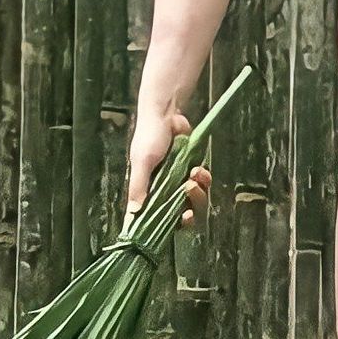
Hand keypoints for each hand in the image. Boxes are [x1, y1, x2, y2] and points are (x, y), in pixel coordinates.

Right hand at [123, 104, 211, 225]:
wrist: (165, 113)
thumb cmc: (148, 136)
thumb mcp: (142, 161)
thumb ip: (138, 187)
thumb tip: (133, 213)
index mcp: (148, 192)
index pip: (156, 218)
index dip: (169, 225)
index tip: (180, 220)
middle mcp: (164, 191)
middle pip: (181, 213)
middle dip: (191, 206)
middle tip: (189, 189)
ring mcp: (179, 182)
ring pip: (195, 200)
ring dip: (199, 190)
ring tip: (195, 173)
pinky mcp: (192, 171)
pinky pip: (203, 183)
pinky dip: (204, 178)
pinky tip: (199, 169)